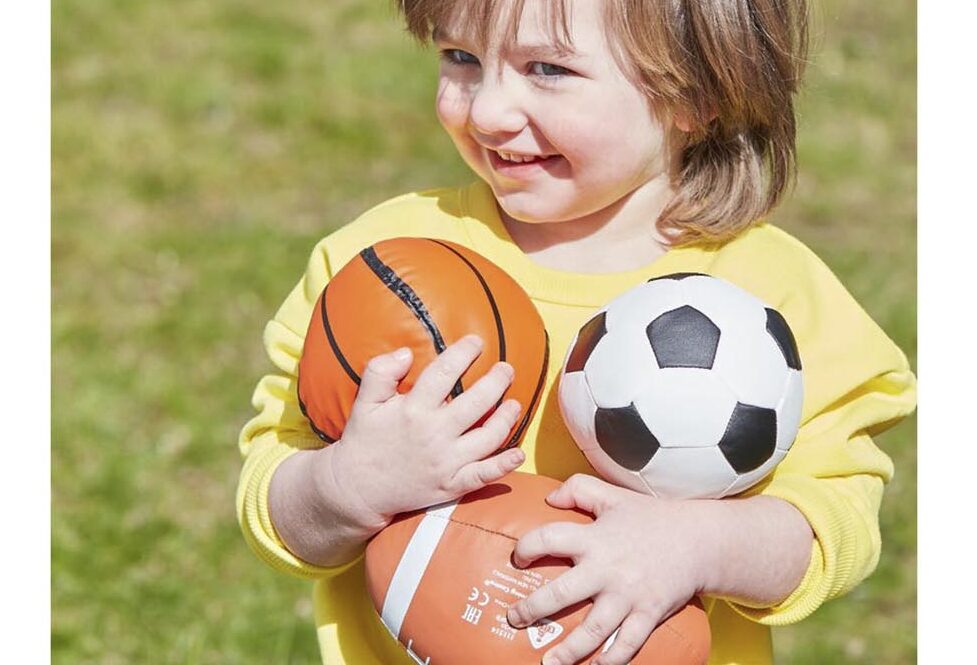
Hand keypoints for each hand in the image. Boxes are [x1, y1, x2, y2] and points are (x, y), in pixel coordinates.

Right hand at [328, 334, 524, 524]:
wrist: (357, 490)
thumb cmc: (363, 441)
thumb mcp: (364, 402)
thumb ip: (380, 372)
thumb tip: (406, 352)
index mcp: (413, 409)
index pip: (444, 373)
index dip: (464, 353)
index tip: (477, 341)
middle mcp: (433, 434)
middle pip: (476, 402)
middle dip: (497, 381)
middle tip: (507, 368)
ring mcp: (445, 462)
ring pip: (488, 437)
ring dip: (506, 418)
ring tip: (514, 403)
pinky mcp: (451, 485)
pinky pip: (483, 476)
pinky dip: (504, 466)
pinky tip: (519, 454)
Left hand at [506, 474, 709, 664]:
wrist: (700, 541)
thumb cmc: (652, 518)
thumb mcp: (613, 496)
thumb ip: (579, 489)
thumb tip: (550, 498)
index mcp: (595, 538)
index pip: (550, 538)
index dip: (527, 547)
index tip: (518, 558)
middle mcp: (608, 569)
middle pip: (562, 593)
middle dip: (533, 608)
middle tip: (515, 618)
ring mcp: (628, 596)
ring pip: (593, 629)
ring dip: (568, 650)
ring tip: (548, 663)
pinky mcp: (648, 615)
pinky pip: (627, 644)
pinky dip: (610, 660)